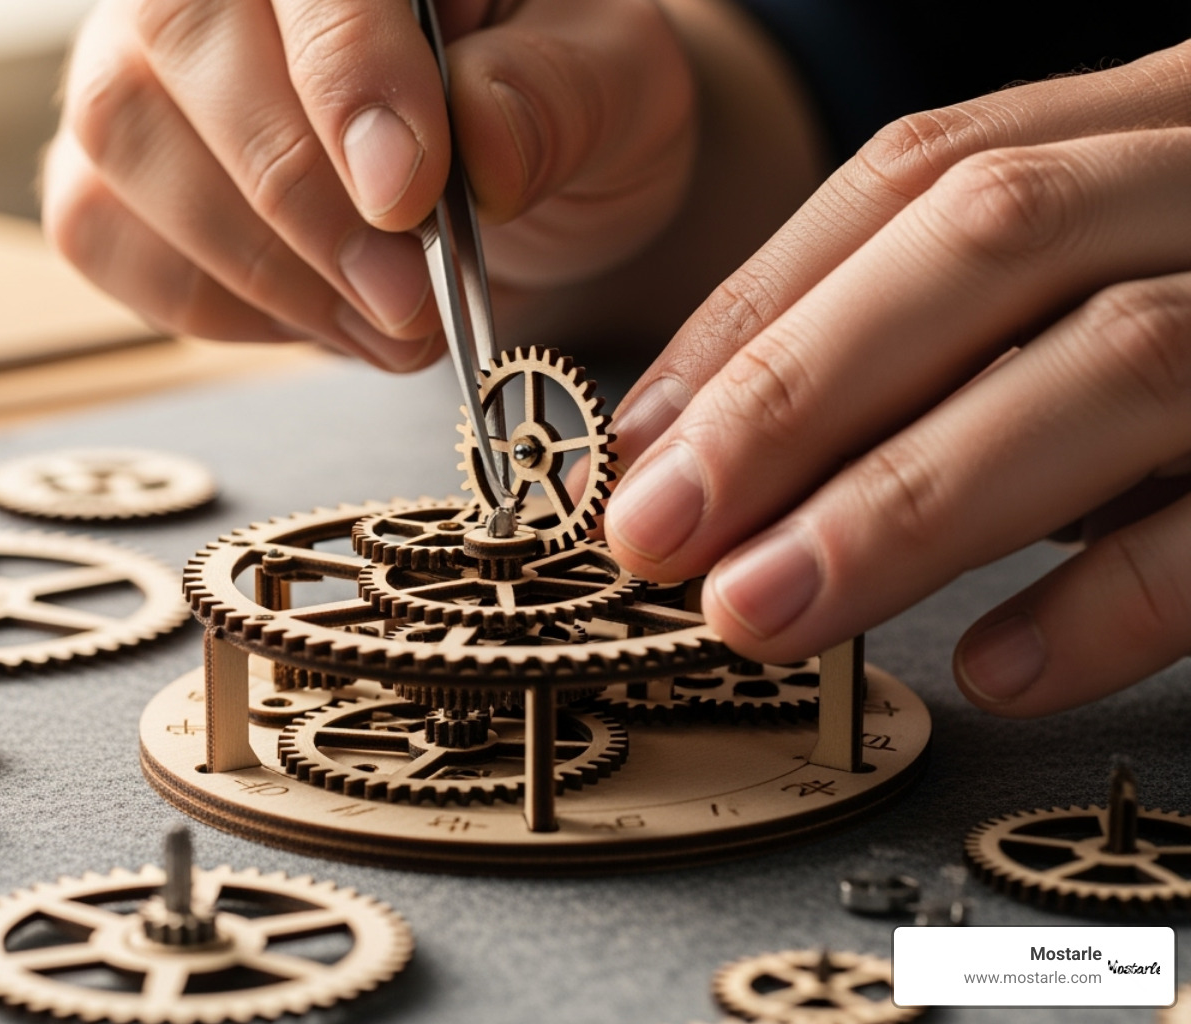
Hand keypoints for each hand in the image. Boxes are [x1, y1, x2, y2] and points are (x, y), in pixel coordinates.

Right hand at [41, 0, 699, 370]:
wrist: (503, 176)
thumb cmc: (552, 102)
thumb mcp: (612, 85)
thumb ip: (554, 97)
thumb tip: (479, 149)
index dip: (345, 75)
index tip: (407, 194)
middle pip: (178, 40)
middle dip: (300, 199)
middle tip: (407, 300)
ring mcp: (141, 56)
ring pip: (122, 141)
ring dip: (260, 267)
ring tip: (388, 325)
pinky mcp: (112, 160)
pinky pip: (98, 228)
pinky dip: (210, 301)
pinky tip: (315, 317)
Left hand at [602, 42, 1190, 716]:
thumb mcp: (1120, 269)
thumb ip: (967, 327)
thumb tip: (728, 452)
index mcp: (1158, 112)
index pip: (919, 173)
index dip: (759, 306)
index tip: (641, 442)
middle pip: (992, 243)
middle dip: (798, 396)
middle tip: (658, 537)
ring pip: (1116, 361)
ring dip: (910, 501)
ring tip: (768, 609)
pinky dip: (1122, 591)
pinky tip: (997, 666)